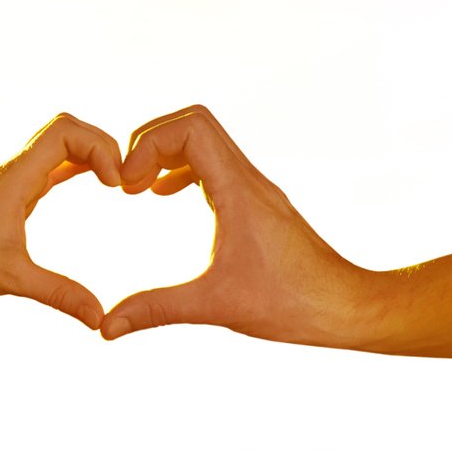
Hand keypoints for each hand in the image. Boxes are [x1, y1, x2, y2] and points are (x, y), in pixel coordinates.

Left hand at [0, 112, 123, 329]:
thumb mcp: (12, 280)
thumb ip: (58, 295)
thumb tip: (98, 317)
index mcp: (15, 180)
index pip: (63, 132)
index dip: (98, 147)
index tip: (113, 184)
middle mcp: (16, 170)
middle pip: (67, 128)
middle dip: (102, 145)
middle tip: (122, 181)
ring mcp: (17, 178)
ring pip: (61, 142)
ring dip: (92, 153)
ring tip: (116, 182)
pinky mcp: (17, 191)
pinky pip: (54, 164)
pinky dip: (80, 165)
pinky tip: (98, 183)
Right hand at [99, 105, 371, 344]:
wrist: (345, 307)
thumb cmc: (292, 305)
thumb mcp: (215, 307)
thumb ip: (156, 310)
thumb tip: (106, 328)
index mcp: (240, 191)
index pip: (191, 128)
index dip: (149, 143)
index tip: (126, 184)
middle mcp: (250, 180)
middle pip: (195, 123)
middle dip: (151, 141)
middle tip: (126, 181)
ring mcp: (256, 189)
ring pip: (206, 142)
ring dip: (166, 153)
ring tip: (137, 188)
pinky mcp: (258, 204)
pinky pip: (215, 165)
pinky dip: (183, 169)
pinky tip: (163, 196)